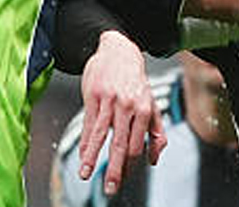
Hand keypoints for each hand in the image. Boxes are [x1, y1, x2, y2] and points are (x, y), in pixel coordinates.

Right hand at [77, 31, 164, 194]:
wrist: (118, 50)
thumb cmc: (135, 81)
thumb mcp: (151, 103)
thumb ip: (156, 131)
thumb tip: (154, 160)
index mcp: (143, 110)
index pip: (136, 146)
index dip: (129, 166)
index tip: (122, 180)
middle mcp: (127, 107)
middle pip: (120, 144)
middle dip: (115, 169)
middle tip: (110, 187)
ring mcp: (109, 101)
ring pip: (100, 135)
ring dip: (92, 157)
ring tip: (85, 174)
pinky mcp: (93, 96)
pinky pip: (88, 123)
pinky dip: (85, 141)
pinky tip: (82, 155)